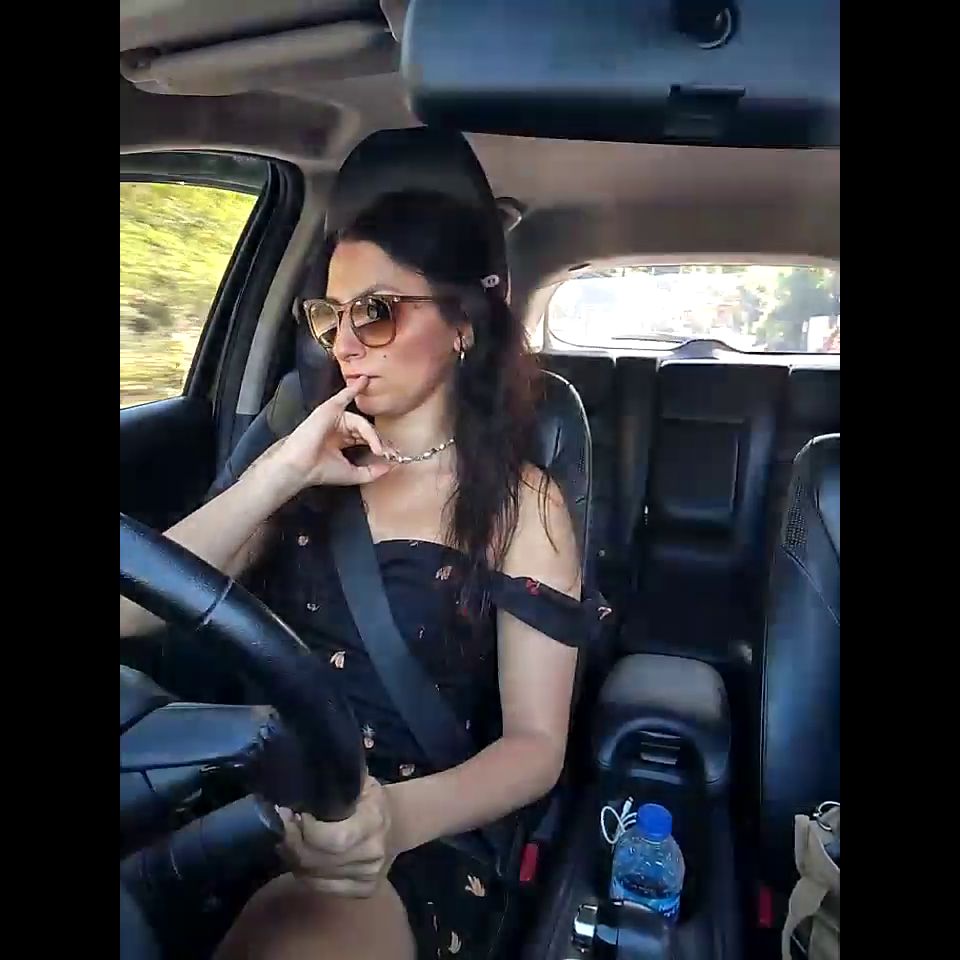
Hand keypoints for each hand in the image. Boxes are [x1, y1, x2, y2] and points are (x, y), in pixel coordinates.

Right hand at [264, 377, 395, 492]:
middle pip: (365, 429)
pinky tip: (365, 382)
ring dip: (372, 435)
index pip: (365, 438)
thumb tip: (390, 467)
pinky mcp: (330, 409)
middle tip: (389, 452)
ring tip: (378, 448)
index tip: (391, 458)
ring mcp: (334, 417)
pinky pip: (345, 396)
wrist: (301, 467)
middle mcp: (339, 428)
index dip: (378, 446)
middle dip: (378, 441)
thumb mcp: (353, 474)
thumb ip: (372, 471)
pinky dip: (354, 389)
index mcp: (342, 441)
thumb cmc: (321, 471)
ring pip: (361, 422)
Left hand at [279, 775, 394, 897]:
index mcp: (374, 821)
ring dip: (292, 858)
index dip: (306, 829)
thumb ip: (334, 783)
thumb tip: (302, 779)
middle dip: (291, 842)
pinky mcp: (362, 891)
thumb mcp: (359, 782)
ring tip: (287, 838)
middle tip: (281, 824)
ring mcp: (368, 876)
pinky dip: (303, 872)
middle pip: (316, 860)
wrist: (395, 825)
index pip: (334, 838)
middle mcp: (373, 853)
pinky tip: (300, 856)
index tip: (290, 811)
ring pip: (312, 876)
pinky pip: (318, 887)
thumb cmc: (370, 799)